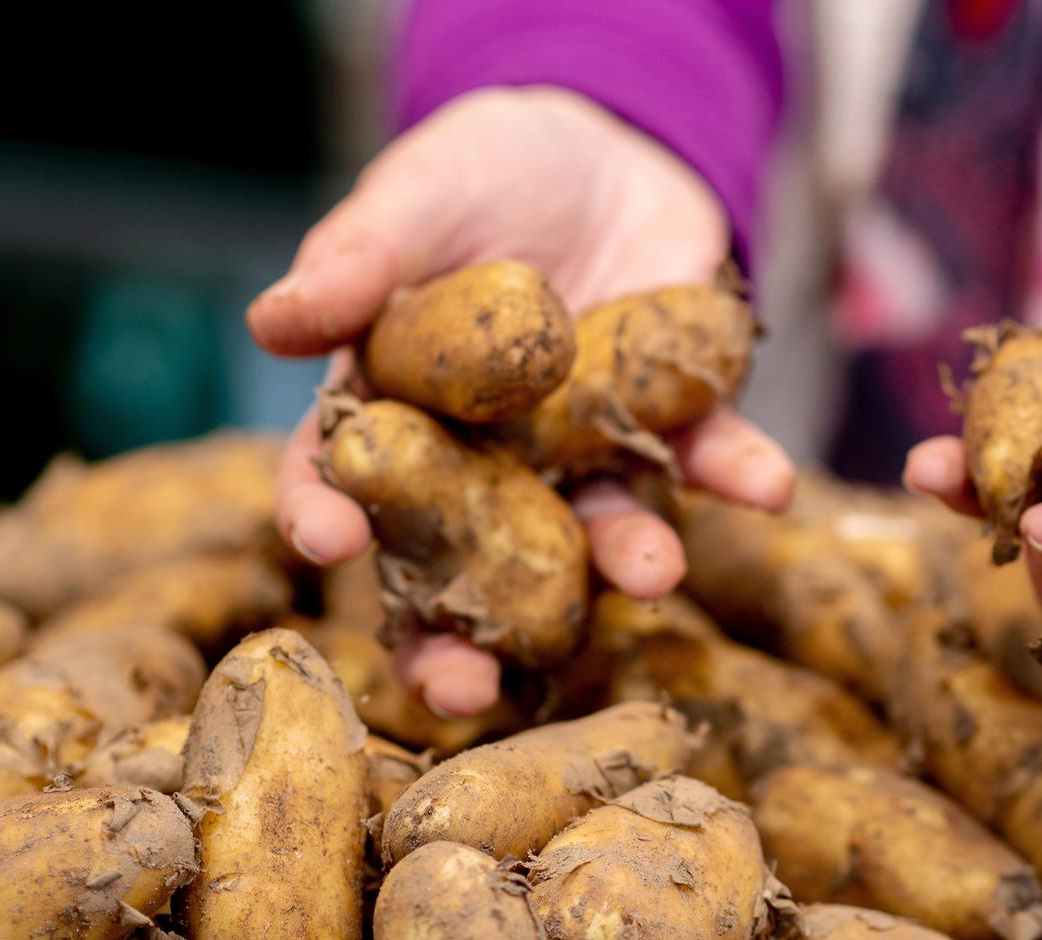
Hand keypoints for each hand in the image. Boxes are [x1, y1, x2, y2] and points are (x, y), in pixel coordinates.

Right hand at [248, 87, 794, 715]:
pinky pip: (708, 460)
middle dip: (466, 636)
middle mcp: (490, 462)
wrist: (611, 146)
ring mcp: (586, 453)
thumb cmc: (486, 171)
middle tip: (465, 692)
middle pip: (466, 564)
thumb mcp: (420, 192)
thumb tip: (271, 322)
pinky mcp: (674, 424)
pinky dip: (738, 473)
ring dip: (627, 560)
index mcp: (400, 412)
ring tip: (651, 576)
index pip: (346, 478)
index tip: (326, 543)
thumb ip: (358, 256)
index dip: (328, 514)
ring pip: (597, 531)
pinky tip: (769, 485)